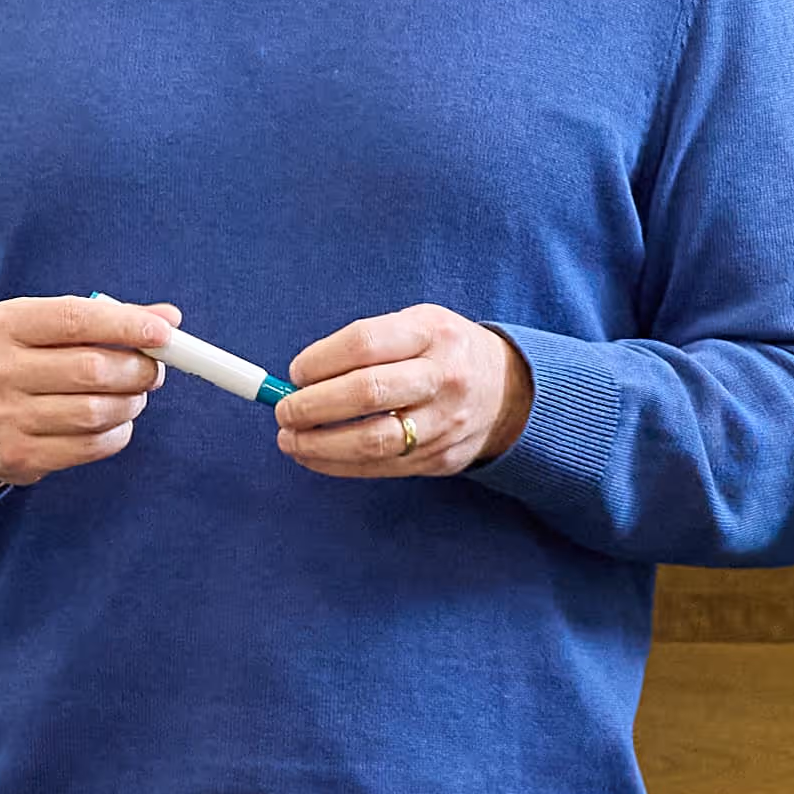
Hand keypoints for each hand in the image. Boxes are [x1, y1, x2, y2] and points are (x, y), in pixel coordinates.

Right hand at [0, 293, 181, 490]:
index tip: (164, 332)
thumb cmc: (20, 360)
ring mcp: (4, 417)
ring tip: (131, 396)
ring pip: (96, 412)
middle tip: (153, 370)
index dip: (126, 325)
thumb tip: (168, 318)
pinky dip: (117, 433)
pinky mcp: (18, 457)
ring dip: (130, 403)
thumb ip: (104, 318)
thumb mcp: (45, 327)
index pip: (75, 319)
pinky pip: (91, 446)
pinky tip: (112, 422)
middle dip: (137, 370)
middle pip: (91, 370)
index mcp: (3, 324)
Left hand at [274, 305, 524, 482]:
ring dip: (319, 445)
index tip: (295, 373)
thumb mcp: (417, 325)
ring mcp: (444, 422)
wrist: (510, 392)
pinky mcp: (440, 458)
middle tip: (283, 411)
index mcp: (432, 332)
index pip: (365, 344)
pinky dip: (338, 465)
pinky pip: (380, 467)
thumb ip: (364, 345)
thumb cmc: (443, 352)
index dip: (320, 361)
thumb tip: (299, 377)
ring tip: (290, 440)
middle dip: (313, 406)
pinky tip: (314, 457)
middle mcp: (443, 377)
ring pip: (372, 440)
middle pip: (367, 393)